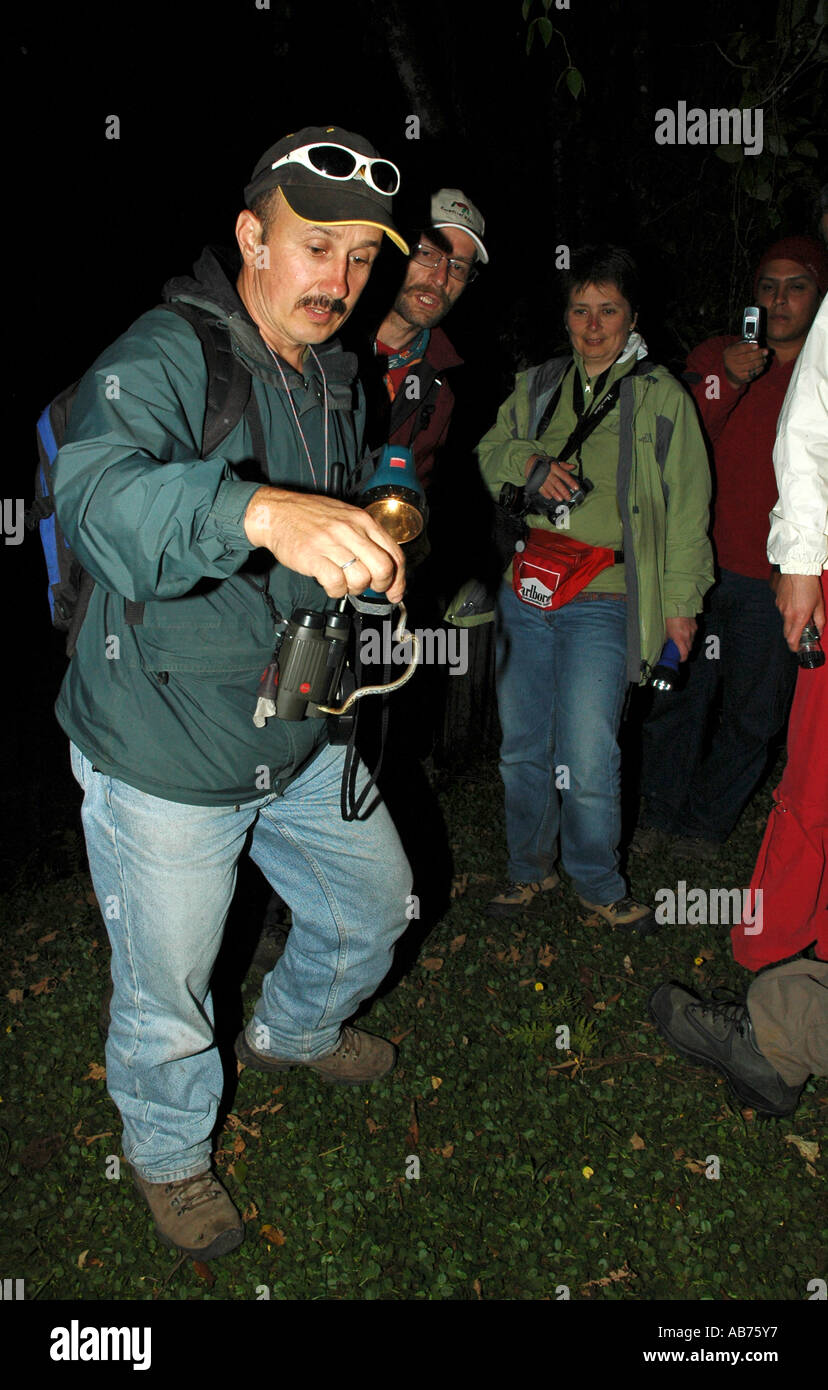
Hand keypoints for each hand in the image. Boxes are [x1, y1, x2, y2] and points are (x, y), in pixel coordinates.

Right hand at [244, 487, 405, 602]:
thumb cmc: (310, 516)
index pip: (394, 553)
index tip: (395, 591)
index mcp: (363, 521)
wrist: (276, 512)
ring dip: (355, 589)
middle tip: (370, 587)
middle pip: (383, 568)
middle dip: (381, 585)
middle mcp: (351, 530)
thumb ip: (366, 537)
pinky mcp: (313, 557)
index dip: (399, 578)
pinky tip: (330, 584)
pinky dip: (336, 591)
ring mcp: (332, 543)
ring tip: (344, 583)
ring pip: (361, 579)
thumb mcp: (345, 517)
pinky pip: (336, 584)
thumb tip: (385, 564)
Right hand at [524, 452, 578, 503]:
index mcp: (554, 468)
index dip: (570, 482)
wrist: (531, 463)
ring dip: (555, 493)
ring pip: (549, 487)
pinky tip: (549, 497)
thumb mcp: (555, 462)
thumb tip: (573, 467)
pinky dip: (545, 493)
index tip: (576, 488)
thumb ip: (565, 466)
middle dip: (563, 490)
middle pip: (557, 483)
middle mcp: (548, 473)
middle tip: (568, 497)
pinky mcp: (536, 483)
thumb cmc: (545, 464)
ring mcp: (542, 478)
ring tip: (560, 499)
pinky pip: (541, 489)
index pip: (564, 475)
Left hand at [665, 616, 696, 661]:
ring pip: (692, 641)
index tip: (680, 660)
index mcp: (680, 639)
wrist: (679, 607)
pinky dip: (690, 635)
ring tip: (681, 639)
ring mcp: (693, 631)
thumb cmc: (670, 618)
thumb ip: (668, 639)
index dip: (682, 658)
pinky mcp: (695, 626)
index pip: (684, 654)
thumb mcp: (666, 630)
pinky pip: (693, 634)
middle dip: (685, 650)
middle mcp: (688, 636)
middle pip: (689, 648)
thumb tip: (666, 644)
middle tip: (679, 650)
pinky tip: (685, 631)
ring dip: (687, 642)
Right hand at [722, 340, 768, 389]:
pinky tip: (762, 366)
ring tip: (765, 359)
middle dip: (758, 354)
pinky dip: (758, 369)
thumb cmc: (736, 356)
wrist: (730, 372)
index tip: (757, 346)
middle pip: (746, 358)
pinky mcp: (740, 378)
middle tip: (766, 351)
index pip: (739, 349)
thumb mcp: (736, 348)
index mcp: (729, 353)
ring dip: (760, 362)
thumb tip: (757, 344)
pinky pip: (752, 373)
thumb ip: (744, 345)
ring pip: (751, 366)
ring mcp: (735, 371)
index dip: (749, 347)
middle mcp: (730, 362)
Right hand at [775, 573, 824, 651]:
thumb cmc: (810, 585)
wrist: (797, 569)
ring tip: (801, 611)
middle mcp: (787, 615)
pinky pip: (782, 610)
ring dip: (791, 621)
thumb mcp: (819, 603)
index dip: (794, 647)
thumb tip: (819, 631)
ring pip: (785, 621)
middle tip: (801, 633)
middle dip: (793, 636)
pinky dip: (788, 611)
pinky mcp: (777, 600)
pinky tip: (795, 602)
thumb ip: (819, 620)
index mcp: (799, 617)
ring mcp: (780, 607)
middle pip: (786, 633)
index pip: (792, 639)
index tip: (798, 648)